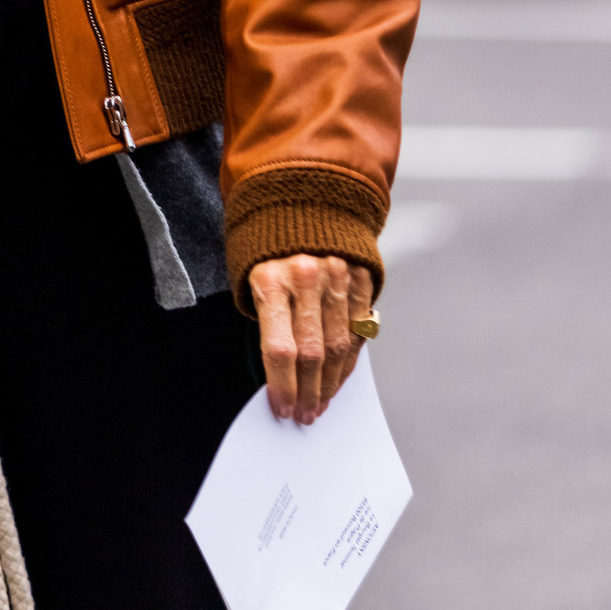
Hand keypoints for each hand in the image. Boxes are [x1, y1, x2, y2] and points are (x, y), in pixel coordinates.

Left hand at [249, 255, 373, 424]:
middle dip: (307, 392)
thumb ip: (266, 317)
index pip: (279, 349)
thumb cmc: (267, 243)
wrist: (300, 195)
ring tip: (321, 403)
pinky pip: (358, 328)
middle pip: (312, 354)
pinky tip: (340, 376)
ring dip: (331, 382)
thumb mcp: (251, 274)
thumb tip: (279, 371)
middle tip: (304, 415)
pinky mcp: (359, 275)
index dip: (282, 386)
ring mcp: (337, 276)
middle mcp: (306, 278)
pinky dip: (350, 358)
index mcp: (270, 279)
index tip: (281, 408)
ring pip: (339, 346)